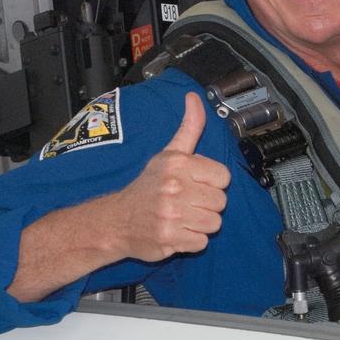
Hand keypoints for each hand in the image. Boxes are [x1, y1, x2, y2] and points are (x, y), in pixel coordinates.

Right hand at [110, 92, 230, 261]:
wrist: (116, 220)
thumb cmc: (148, 186)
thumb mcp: (168, 153)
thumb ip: (189, 127)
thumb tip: (194, 98)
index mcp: (178, 164)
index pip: (223, 177)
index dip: (212, 182)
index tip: (196, 183)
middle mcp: (174, 187)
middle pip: (221, 202)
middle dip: (207, 204)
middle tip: (187, 202)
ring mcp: (171, 214)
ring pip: (214, 223)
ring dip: (201, 224)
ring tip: (183, 217)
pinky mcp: (169, 238)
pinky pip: (201, 242)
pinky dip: (191, 241)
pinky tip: (177, 231)